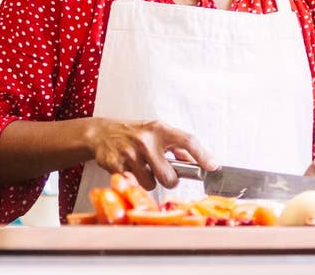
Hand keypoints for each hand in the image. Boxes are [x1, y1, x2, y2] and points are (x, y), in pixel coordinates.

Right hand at [85, 117, 216, 190]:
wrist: (101, 133)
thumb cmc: (133, 133)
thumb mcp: (156, 132)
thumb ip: (176, 146)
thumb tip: (198, 160)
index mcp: (159, 129)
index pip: (187, 140)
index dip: (202, 155)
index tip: (213, 166)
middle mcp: (145, 140)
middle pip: (169, 176)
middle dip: (169, 180)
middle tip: (163, 173)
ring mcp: (130, 153)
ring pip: (151, 184)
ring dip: (149, 181)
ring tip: (142, 169)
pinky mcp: (116, 165)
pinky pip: (134, 185)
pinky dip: (134, 182)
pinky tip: (129, 170)